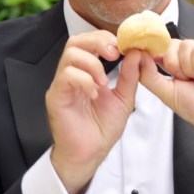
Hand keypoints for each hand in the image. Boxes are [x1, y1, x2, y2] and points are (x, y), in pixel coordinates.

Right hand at [45, 31, 138, 193]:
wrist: (90, 154)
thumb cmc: (102, 129)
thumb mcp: (124, 98)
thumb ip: (130, 76)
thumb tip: (137, 53)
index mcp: (86, 72)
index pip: (89, 42)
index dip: (106, 38)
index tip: (124, 46)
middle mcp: (72, 75)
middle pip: (76, 41)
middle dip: (98, 42)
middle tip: (115, 53)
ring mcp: (62, 85)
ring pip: (70, 55)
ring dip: (93, 64)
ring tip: (104, 82)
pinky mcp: (56, 97)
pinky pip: (66, 76)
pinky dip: (84, 80)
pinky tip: (94, 93)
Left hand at [128, 39, 193, 145]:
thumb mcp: (166, 92)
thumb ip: (149, 74)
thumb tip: (137, 55)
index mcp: (181, 63)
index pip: (162, 48)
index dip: (156, 53)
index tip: (151, 60)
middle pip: (170, 45)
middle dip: (174, 66)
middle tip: (187, 81)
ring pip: (184, 47)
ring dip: (190, 70)